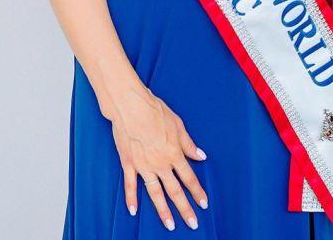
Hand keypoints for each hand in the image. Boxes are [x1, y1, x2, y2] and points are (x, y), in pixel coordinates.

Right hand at [110, 83, 208, 230]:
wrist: (131, 106)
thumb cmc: (155, 111)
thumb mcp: (178, 124)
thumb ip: (188, 143)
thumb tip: (201, 156)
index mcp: (174, 153)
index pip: (189, 178)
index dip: (197, 192)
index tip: (204, 203)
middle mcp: (160, 164)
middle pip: (175, 191)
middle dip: (185, 209)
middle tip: (193, 223)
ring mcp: (144, 166)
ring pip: (155, 193)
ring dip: (163, 211)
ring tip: (169, 225)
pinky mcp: (128, 163)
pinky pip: (130, 185)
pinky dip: (131, 198)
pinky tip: (133, 211)